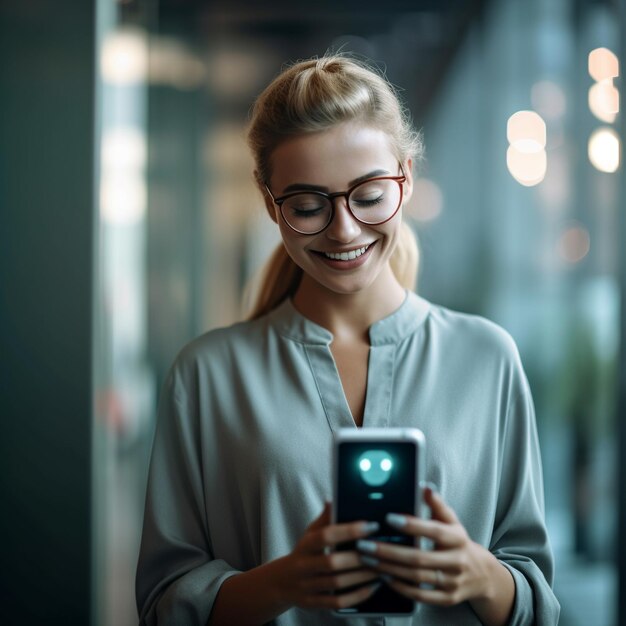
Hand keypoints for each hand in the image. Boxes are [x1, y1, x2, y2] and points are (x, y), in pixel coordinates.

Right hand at [277, 502, 382, 610]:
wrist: (281, 582)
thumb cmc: (304, 553)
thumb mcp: (310, 533)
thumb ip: (325, 518)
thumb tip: (333, 498)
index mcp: (305, 545)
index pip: (326, 535)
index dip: (348, 531)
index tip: (370, 526)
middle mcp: (303, 565)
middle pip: (331, 562)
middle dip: (358, 557)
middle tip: (381, 551)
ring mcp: (307, 586)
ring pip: (336, 584)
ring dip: (362, 577)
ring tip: (382, 569)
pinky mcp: (313, 603)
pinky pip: (336, 602)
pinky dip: (356, 596)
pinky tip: (372, 587)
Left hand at [355, 488, 501, 607]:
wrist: (482, 575)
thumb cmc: (458, 542)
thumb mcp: (452, 521)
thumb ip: (436, 504)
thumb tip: (424, 486)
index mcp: (458, 538)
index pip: (434, 531)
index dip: (412, 525)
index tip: (389, 518)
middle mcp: (456, 561)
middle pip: (419, 558)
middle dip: (389, 552)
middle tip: (365, 545)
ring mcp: (452, 583)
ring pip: (416, 578)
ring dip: (389, 569)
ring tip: (368, 560)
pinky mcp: (446, 599)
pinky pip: (420, 596)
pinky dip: (400, 587)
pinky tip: (384, 577)